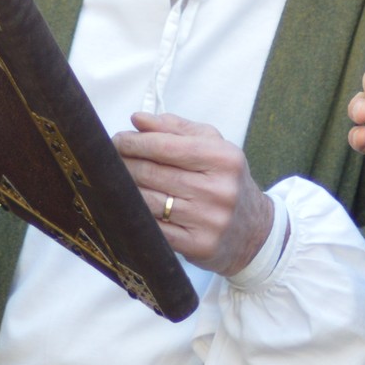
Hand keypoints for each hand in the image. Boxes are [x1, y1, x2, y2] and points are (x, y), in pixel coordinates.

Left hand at [115, 113, 275, 277]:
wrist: (254, 230)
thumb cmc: (226, 181)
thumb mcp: (213, 148)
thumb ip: (176, 129)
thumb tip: (138, 119)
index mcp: (224, 158)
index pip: (165, 146)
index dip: (133, 142)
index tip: (117, 141)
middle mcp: (219, 189)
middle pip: (151, 173)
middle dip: (123, 164)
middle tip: (110, 161)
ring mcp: (208, 219)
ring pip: (147, 201)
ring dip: (124, 191)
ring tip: (118, 183)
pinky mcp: (198, 245)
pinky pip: (153, 229)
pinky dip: (136, 217)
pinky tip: (130, 208)